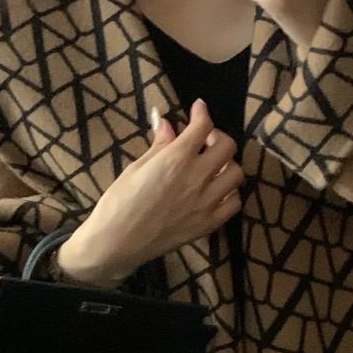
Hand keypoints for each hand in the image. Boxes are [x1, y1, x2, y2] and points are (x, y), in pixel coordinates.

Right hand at [57, 99, 241, 286]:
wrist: (116, 243)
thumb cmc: (119, 203)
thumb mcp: (136, 167)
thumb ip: (159, 145)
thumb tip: (166, 123)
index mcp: (176, 159)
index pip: (202, 126)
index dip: (202, 112)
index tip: (198, 108)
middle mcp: (197, 178)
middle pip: (227, 146)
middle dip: (217, 136)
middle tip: (203, 138)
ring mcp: (206, 202)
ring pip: (236, 173)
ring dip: (226, 163)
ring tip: (211, 165)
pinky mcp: (208, 224)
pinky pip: (234, 203)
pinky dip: (230, 192)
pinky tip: (216, 190)